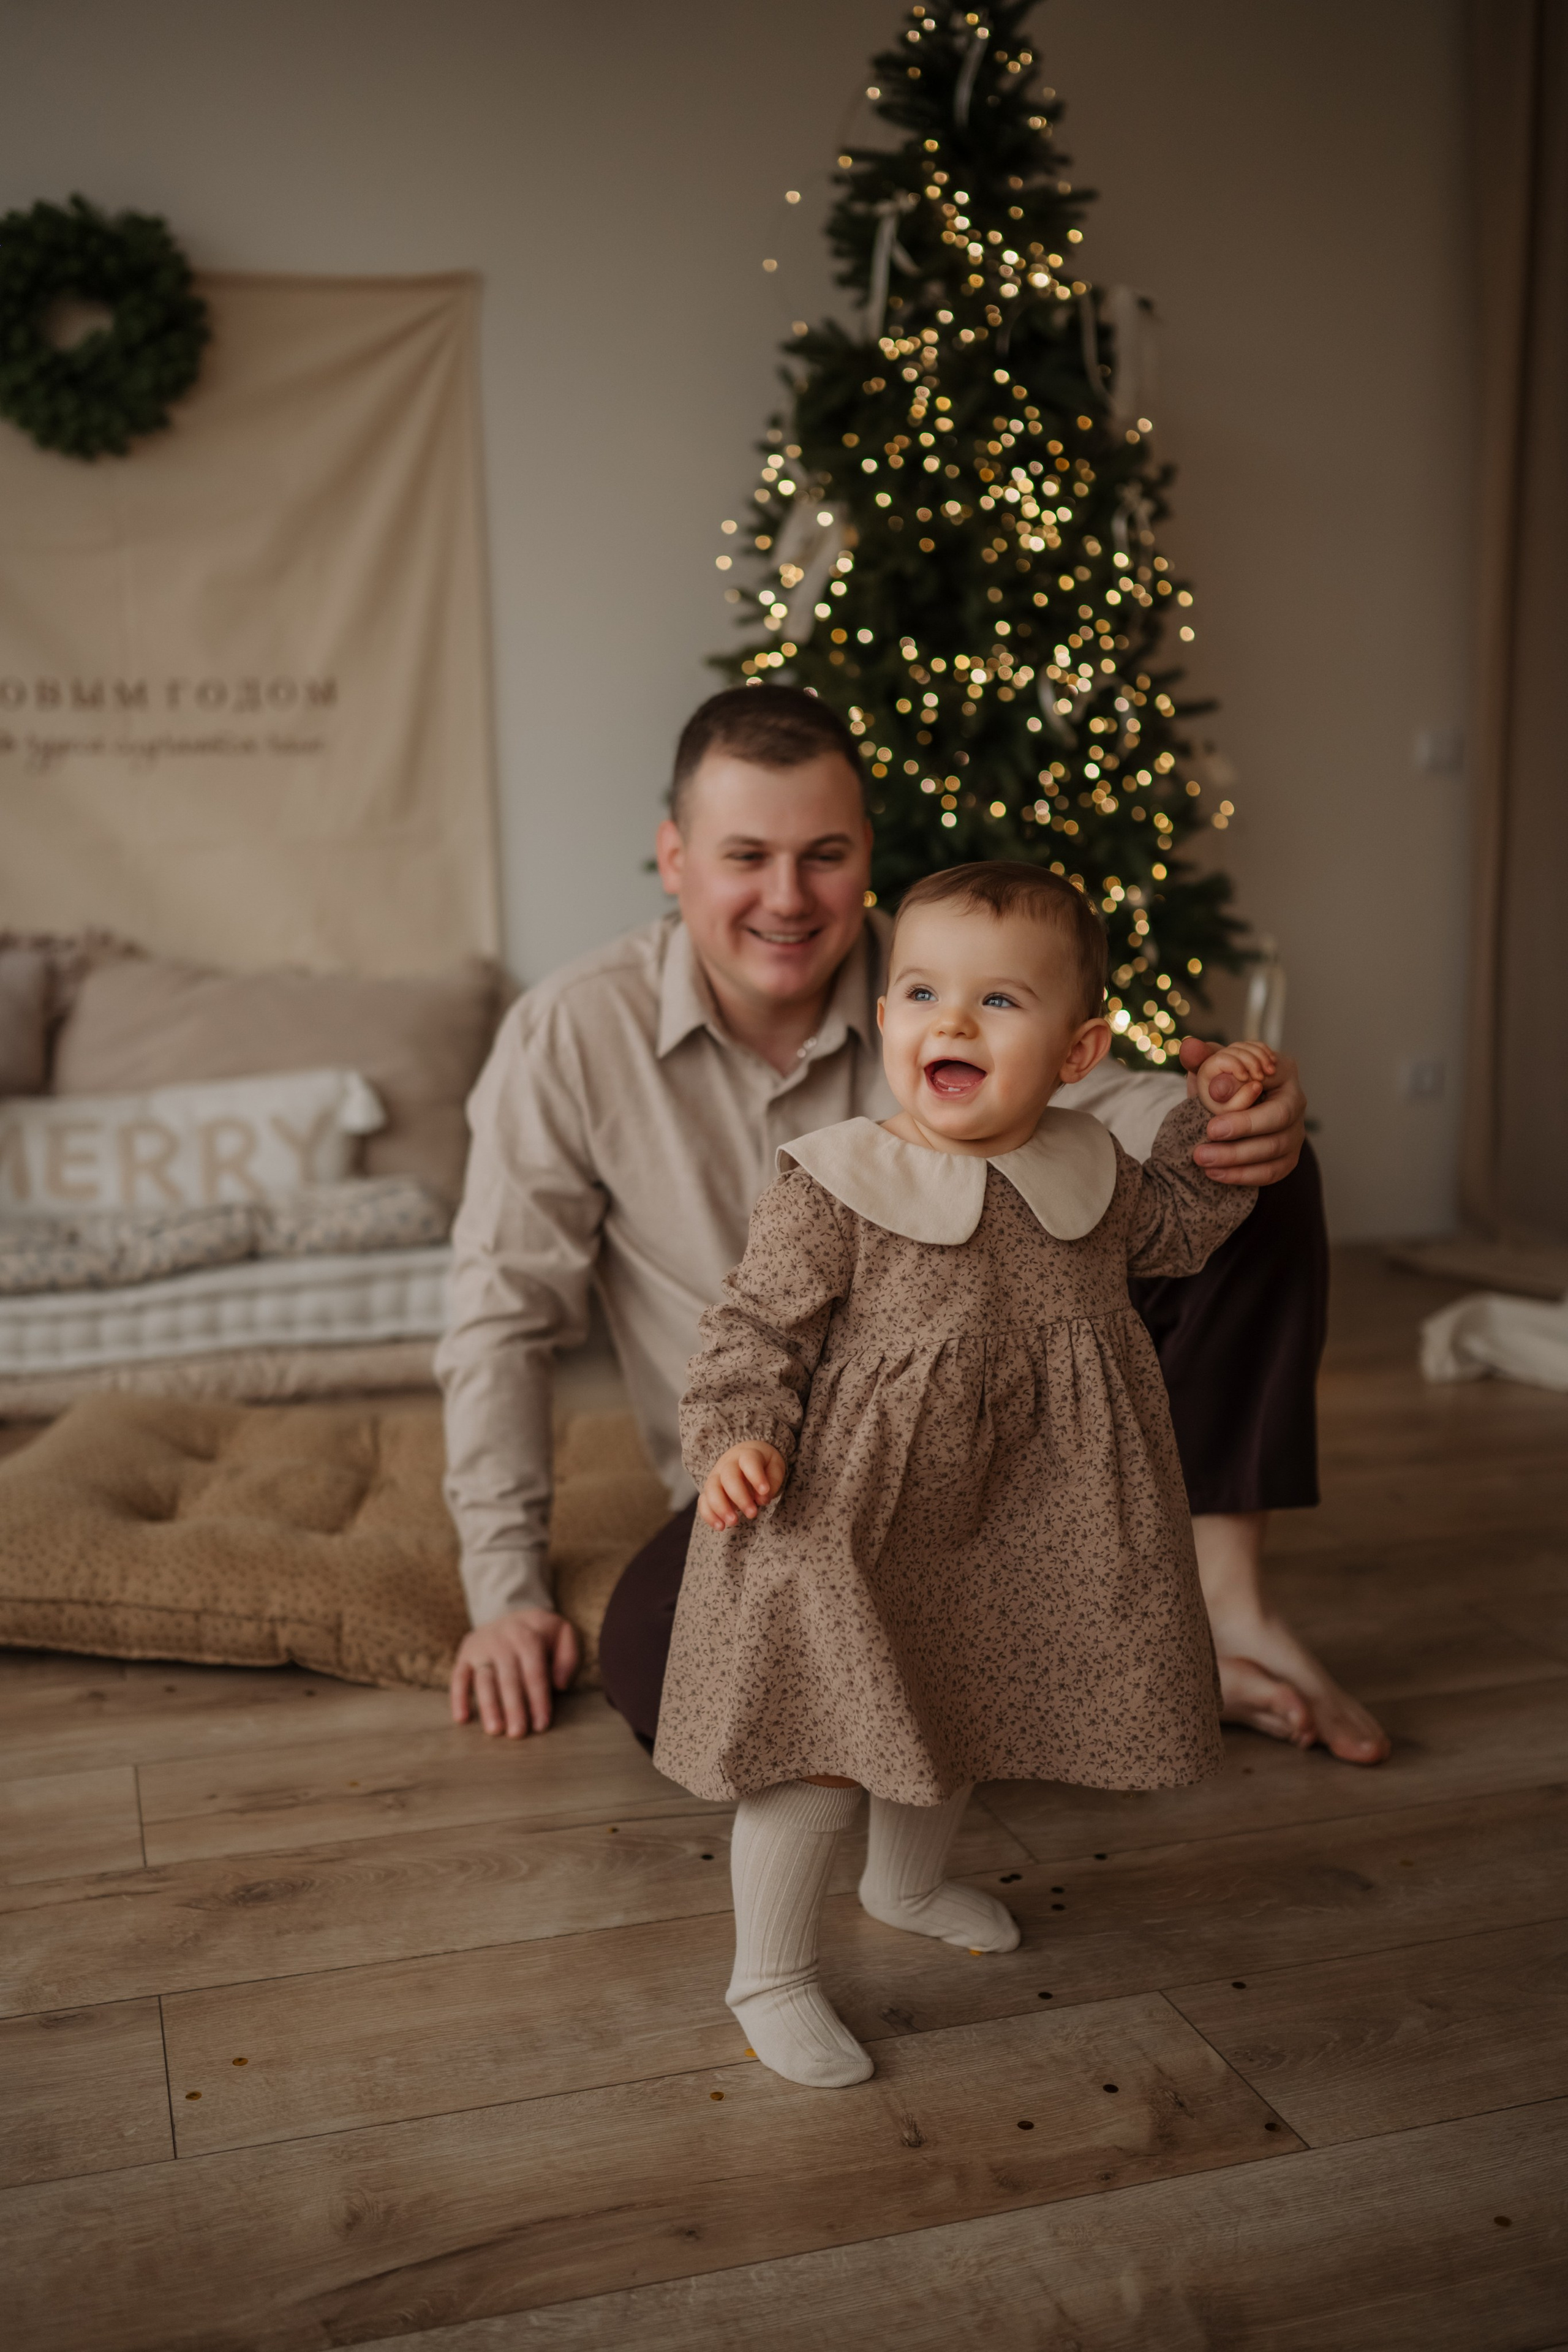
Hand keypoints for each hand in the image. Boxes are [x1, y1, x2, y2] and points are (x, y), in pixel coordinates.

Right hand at [449, 1605, 580, 1738]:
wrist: (513, 1612)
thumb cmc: (543, 1633)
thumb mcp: (564, 1634)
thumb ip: (569, 1657)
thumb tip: (559, 1685)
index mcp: (528, 1636)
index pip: (534, 1672)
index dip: (538, 1700)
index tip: (541, 1725)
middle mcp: (502, 1640)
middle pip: (508, 1678)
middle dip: (513, 1708)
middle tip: (518, 1734)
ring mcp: (481, 1647)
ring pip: (484, 1679)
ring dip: (488, 1706)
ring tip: (495, 1730)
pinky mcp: (465, 1654)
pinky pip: (458, 1676)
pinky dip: (458, 1698)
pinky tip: (462, 1719)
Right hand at [698, 1442, 787, 1530]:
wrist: (744, 1458)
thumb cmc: (763, 1465)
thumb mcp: (775, 1467)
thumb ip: (772, 1482)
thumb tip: (761, 1499)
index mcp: (746, 1454)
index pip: (748, 1461)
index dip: (756, 1476)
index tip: (765, 1491)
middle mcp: (728, 1463)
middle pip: (728, 1477)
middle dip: (739, 1497)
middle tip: (752, 1514)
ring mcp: (716, 1476)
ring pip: (711, 1489)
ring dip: (721, 1508)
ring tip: (733, 1522)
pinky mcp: (709, 1491)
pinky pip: (703, 1501)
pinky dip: (709, 1515)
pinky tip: (720, 1526)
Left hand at [1179, 1038, 1306, 1187]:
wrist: (1229, 1113)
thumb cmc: (1224, 1084)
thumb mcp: (1212, 1066)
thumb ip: (1201, 1057)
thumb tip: (1190, 1047)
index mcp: (1281, 1071)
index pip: (1270, 1078)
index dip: (1245, 1090)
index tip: (1213, 1095)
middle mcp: (1296, 1101)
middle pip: (1279, 1116)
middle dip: (1243, 1127)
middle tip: (1209, 1132)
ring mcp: (1296, 1132)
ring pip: (1275, 1148)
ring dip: (1237, 1156)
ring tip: (1202, 1158)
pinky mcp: (1288, 1158)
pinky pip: (1272, 1172)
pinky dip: (1243, 1175)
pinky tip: (1215, 1173)